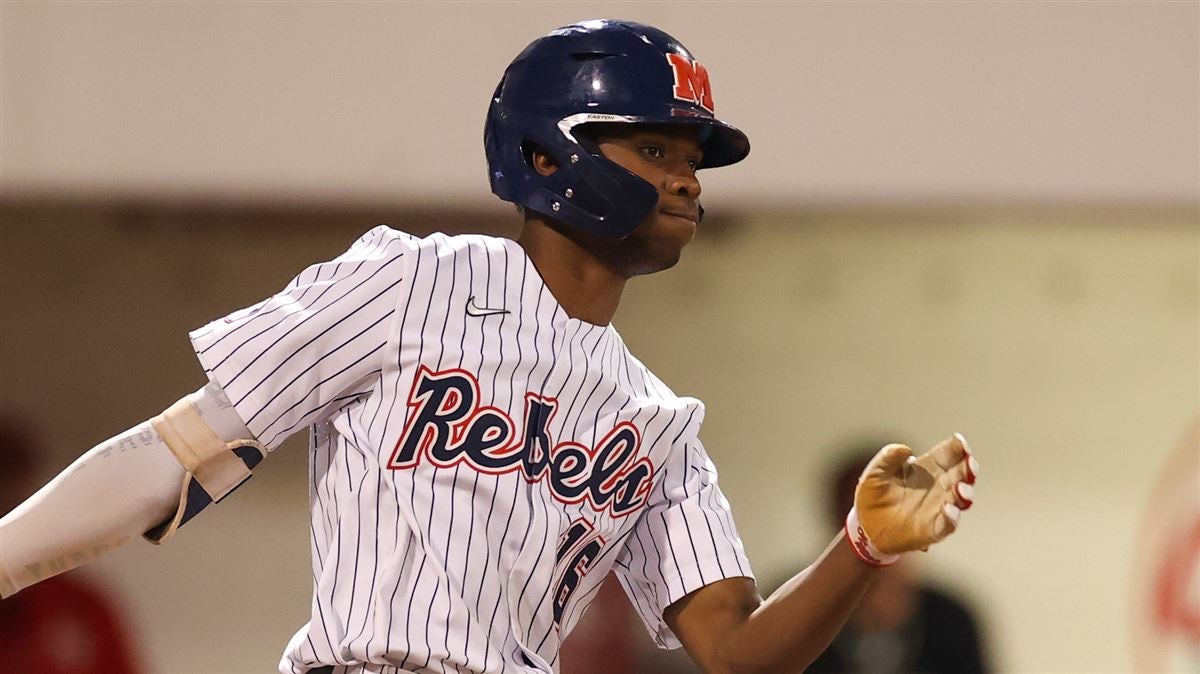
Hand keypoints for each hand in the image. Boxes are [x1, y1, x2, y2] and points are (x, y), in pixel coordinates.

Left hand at [846, 433, 977, 564]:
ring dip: (964, 492)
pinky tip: (949, 509)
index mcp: (926, 468)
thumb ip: (887, 458)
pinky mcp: (933, 529)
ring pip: (960, 498)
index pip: (947, 454)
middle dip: (968, 468)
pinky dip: (952, 517)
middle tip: (969, 462)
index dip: (956, 447)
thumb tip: (906, 450)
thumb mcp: (874, 473)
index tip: (959, 441)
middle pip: (960, 474)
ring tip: (960, 487)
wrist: (865, 526)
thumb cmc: (873, 495)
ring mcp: (938, 508)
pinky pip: (948, 524)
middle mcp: (938, 486)